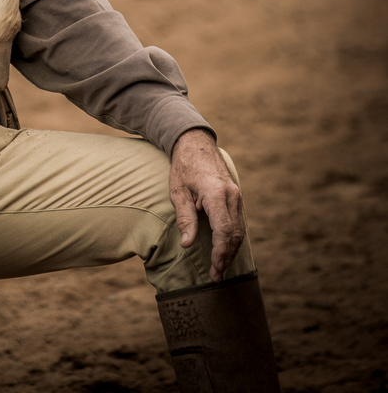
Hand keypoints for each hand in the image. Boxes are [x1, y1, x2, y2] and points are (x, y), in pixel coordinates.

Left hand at [169, 128, 245, 282]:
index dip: (220, 253)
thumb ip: (185, 218)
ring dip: (231, 250)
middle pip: (234, 234)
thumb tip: (188, 245)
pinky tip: (225, 250)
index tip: (215, 269)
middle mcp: (231, 195)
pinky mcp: (236, 196)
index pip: (223, 231)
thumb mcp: (178, 192)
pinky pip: (238, 222)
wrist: (195, 143)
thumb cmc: (184, 167)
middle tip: (216, 276)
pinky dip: (233, 239)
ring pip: (240, 230)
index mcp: (216, 194)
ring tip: (220, 268)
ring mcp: (236, 195)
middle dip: (226, 257)